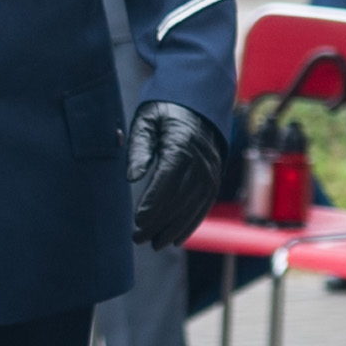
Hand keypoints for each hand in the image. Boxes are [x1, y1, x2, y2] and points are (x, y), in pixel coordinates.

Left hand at [125, 100, 227, 249]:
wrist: (198, 101)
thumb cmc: (165, 110)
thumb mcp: (147, 120)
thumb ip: (139, 147)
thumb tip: (132, 177)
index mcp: (182, 145)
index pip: (168, 180)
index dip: (154, 203)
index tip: (138, 220)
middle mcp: (200, 161)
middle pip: (179, 198)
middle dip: (159, 221)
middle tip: (138, 238)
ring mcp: (210, 171)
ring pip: (193, 206)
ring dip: (174, 228)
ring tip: (155, 244)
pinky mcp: (213, 177)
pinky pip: (204, 205)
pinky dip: (191, 223)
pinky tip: (176, 238)